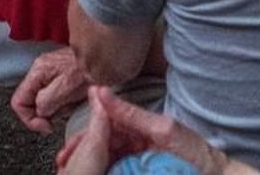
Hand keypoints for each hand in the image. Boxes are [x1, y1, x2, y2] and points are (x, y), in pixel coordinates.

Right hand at [11, 48, 91, 133]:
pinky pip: (56, 96)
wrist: (107, 56)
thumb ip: (47, 101)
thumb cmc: (90, 70)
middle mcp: (40, 70)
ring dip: (58, 108)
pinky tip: (77, 98)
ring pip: (44, 101)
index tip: (47, 125)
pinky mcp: (60, 75)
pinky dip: (65, 102)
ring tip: (74, 101)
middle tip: (64, 111)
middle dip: (47, 112)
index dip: (30, 119)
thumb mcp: (66, 88)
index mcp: (37, 73)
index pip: (18, 102)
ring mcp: (50, 72)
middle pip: (31, 102)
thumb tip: (40, 112)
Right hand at [56, 88, 242, 174]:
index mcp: (139, 126)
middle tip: (65, 160)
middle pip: (101, 144)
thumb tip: (101, 91)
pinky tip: (91, 171)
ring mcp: (137, 160)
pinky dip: (102, 169)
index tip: (71, 141)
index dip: (87, 131)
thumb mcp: (162, 129)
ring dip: (89, 163)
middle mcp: (135, 142)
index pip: (106, 125)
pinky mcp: (138, 171)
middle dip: (82, 151)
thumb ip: (131, 113)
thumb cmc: (194, 152)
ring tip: (71, 168)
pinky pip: (116, 169)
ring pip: (106, 159)